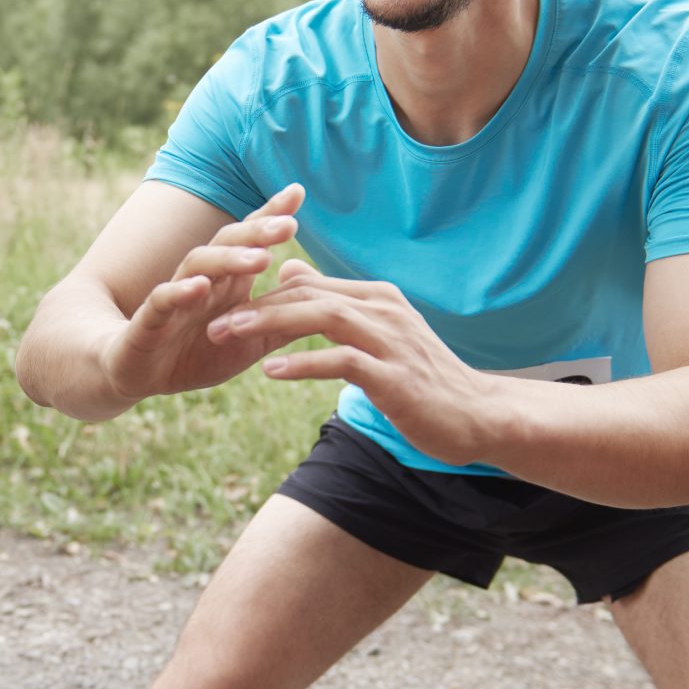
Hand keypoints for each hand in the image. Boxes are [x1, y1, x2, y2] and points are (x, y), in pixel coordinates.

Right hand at [100, 183, 304, 401]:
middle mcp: (200, 280)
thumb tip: (331, 302)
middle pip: (227, 244)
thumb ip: (285, 321)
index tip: (298, 192)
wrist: (136, 375)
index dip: (270, 215)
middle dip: (257, 232)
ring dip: (227, 259)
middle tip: (289, 225)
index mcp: (225, 282)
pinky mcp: (147, 323)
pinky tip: (199, 288)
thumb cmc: (195, 353)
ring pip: (197, 266)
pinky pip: (161, 302)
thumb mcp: (251, 341)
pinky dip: (179, 293)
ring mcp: (172, 298)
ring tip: (258, 257)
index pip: (249, 241)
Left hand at [210, 260, 495, 465]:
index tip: (223, 309)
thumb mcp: (378, 335)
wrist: (477, 415)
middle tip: (212, 319)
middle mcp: (383, 310)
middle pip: (308, 295)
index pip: (310, 285)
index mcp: (376, 298)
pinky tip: (270, 370)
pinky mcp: (393, 375)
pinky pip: (340, 360)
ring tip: (229, 335)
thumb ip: (336, 306)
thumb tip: (291, 273)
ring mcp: (390, 340)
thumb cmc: (422, 380)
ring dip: (270, 325)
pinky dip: (303, 363)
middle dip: (256, 306)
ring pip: (320, 318)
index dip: (264, 295)